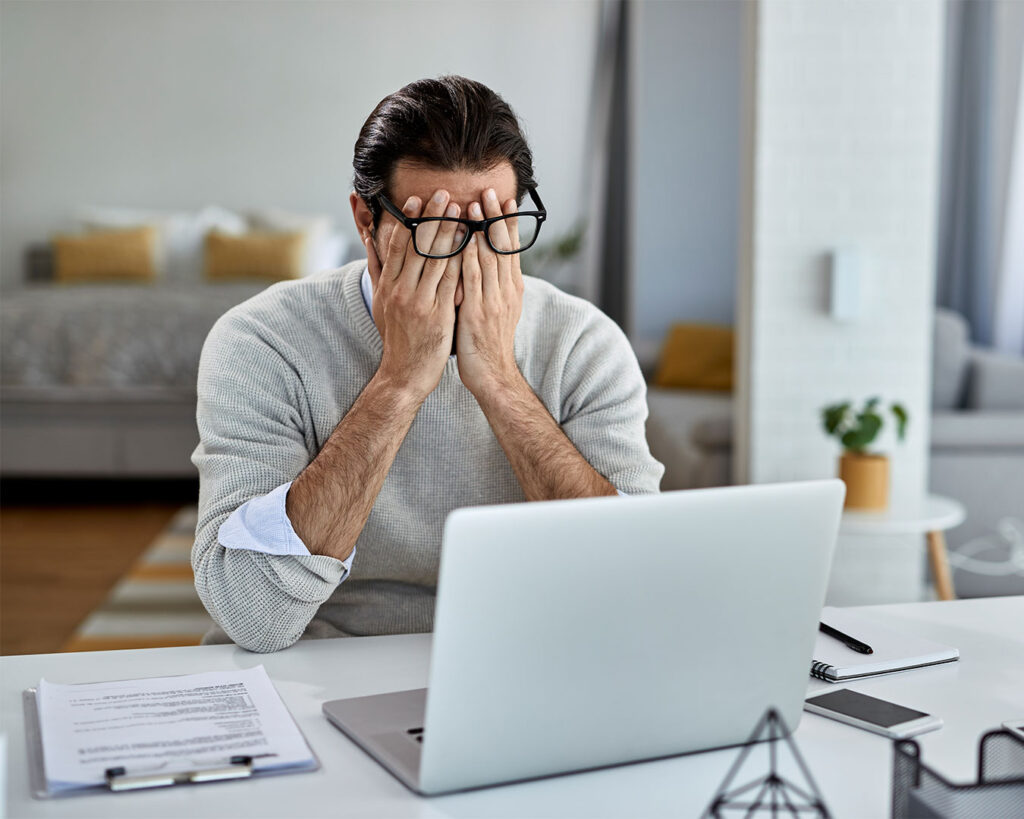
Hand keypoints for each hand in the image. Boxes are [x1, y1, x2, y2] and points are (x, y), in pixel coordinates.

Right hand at [367, 191, 462, 400]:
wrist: (404, 373)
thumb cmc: (396, 336)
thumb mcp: (380, 302)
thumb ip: (377, 268)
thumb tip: (368, 239)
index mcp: (388, 286)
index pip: (397, 246)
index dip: (408, 220)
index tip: (417, 199)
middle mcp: (401, 291)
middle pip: (417, 247)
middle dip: (432, 218)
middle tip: (445, 195)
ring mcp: (419, 303)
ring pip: (436, 261)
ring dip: (450, 233)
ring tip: (462, 212)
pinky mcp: (438, 316)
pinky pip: (451, 283)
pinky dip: (460, 261)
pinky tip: (472, 245)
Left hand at [456, 189, 524, 398]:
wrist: (492, 374)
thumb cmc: (488, 343)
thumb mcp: (496, 310)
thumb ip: (493, 286)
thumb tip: (488, 264)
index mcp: (511, 290)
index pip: (510, 249)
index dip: (507, 224)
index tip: (505, 200)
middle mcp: (505, 291)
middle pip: (501, 248)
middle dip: (495, 218)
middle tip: (490, 191)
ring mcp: (493, 301)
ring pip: (489, 259)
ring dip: (481, 230)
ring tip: (475, 205)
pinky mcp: (477, 312)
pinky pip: (473, 280)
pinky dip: (469, 257)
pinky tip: (464, 240)